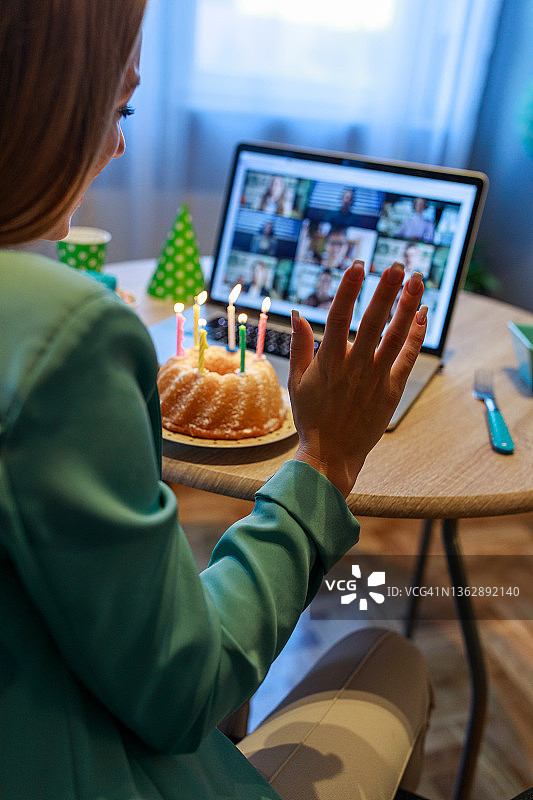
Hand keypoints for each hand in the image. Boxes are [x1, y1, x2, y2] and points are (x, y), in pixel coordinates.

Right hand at [288, 260, 426, 497]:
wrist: (331, 454)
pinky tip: (422, 314)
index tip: (358, 266)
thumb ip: (300, 346)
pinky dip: (416, 335)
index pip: (338, 316)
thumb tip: (299, 314)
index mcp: (328, 361)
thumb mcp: (297, 381)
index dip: (349, 289)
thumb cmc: (311, 417)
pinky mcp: (392, 390)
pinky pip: (407, 358)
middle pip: (372, 321)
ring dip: (407, 306)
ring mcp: (375, 378)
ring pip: (395, 336)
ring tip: (417, 281)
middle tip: (396, 265)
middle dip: (385, 291)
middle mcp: (354, 366)